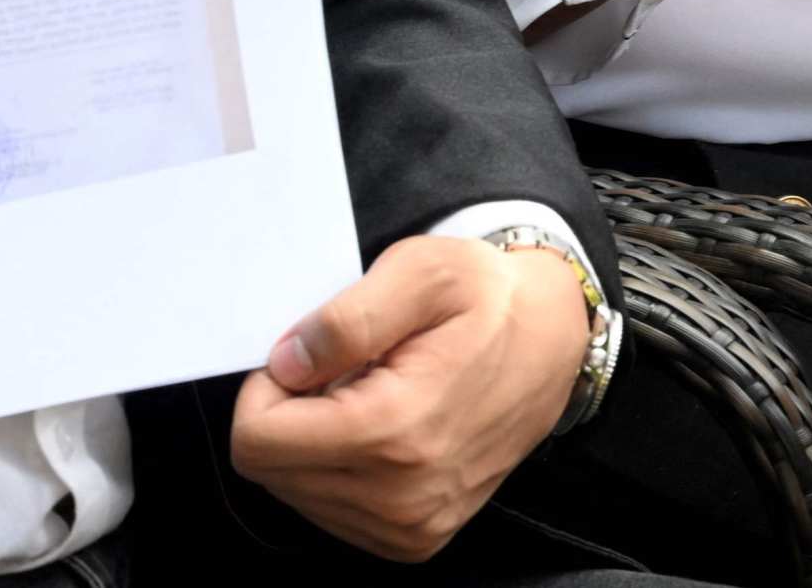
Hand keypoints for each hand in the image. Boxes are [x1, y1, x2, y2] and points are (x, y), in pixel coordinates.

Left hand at [231, 232, 588, 561]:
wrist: (555, 342)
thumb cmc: (490, 299)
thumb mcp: (422, 271)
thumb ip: (345, 318)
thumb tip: (285, 363)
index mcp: (394, 431)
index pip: (256, 441)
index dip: (264, 389)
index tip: (306, 355)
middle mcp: (401, 496)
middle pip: (271, 472)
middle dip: (290, 415)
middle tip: (345, 370)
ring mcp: (410, 527)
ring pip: (296, 495)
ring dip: (314, 443)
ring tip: (369, 394)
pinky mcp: (415, 539)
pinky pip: (331, 513)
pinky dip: (337, 469)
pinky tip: (380, 429)